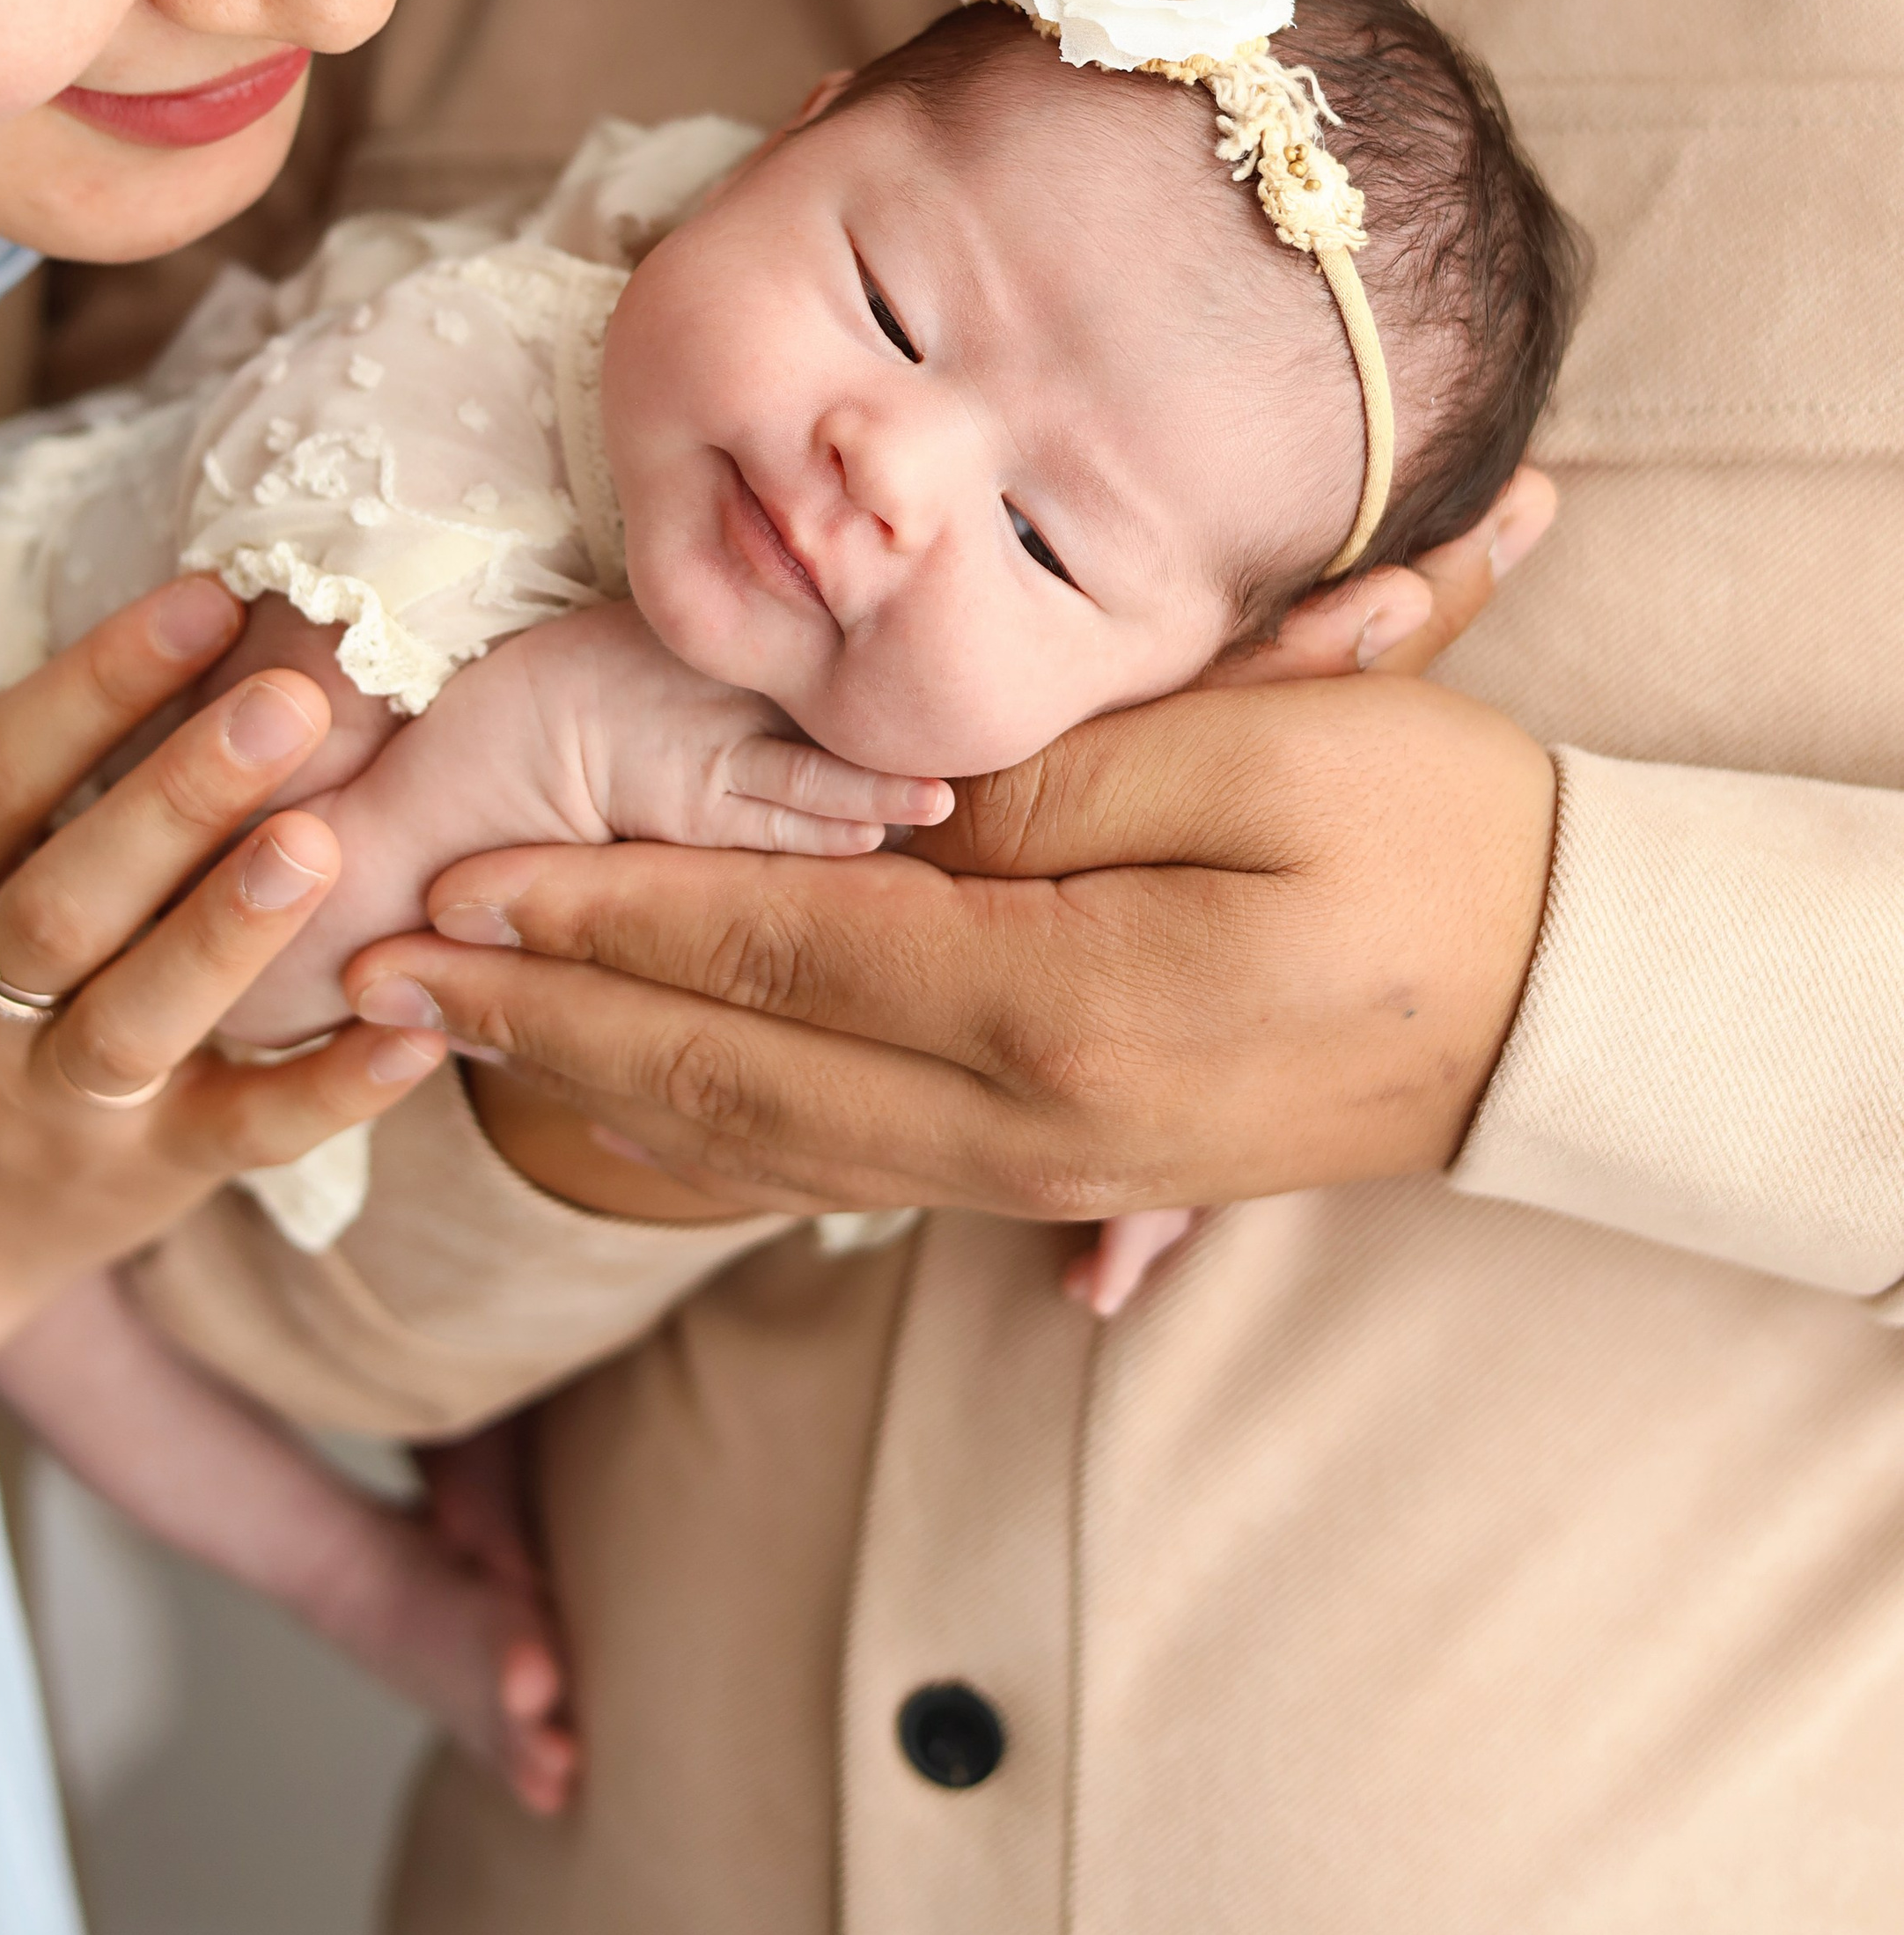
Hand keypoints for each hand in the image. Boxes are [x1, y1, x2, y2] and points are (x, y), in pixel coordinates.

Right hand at [0, 536, 446, 1414]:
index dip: (97, 685)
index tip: (209, 597)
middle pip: (67, 896)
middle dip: (180, 796)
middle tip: (297, 699)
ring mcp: (49, 1107)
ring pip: (138, 1018)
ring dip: (233, 935)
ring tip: (327, 839)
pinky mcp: (142, 1182)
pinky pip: (238, 1138)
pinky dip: (326, 1092)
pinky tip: (412, 1032)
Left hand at [339, 480, 1558, 1221]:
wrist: (1569, 1004)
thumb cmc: (1435, 846)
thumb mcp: (1247, 767)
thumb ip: (1038, 796)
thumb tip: (863, 808)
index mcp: (1048, 1007)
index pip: (760, 951)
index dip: (590, 916)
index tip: (440, 889)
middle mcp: (1017, 1121)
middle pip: (723, 1070)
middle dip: (535, 1018)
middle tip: (365, 982)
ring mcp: (1039, 1166)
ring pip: (765, 1136)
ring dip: (595, 1075)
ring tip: (454, 1037)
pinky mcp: (1064, 1167)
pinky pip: (842, 1160)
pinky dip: (711, 1121)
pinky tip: (639, 1095)